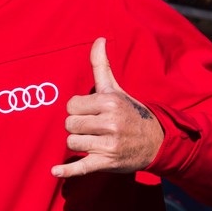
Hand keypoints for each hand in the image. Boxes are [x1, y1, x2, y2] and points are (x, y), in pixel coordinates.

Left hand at [50, 38, 161, 179]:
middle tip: (94, 128)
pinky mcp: (106, 162)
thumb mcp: (116, 89)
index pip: (71, 106)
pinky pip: (82, 167)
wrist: (156, 141)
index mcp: (109, 102)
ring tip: (95, 141)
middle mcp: (109, 122)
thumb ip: (102, 65)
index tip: (91, 113)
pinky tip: (55, 171)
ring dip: (79, 144)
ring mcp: (108, 144)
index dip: (78, 110)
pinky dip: (68, 170)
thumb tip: (98, 39)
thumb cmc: (130, 112)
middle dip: (78, 127)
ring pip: (72, 143)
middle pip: (69, 125)